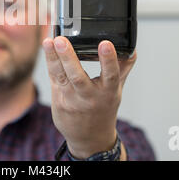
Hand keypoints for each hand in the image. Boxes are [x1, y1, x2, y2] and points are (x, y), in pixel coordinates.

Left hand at [42, 36, 136, 158]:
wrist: (90, 138)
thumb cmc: (104, 108)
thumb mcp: (117, 90)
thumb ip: (122, 68)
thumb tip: (131, 48)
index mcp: (108, 92)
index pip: (111, 75)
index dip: (109, 60)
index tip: (105, 44)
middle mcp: (89, 97)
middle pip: (78, 76)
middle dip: (69, 58)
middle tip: (61, 41)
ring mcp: (71, 100)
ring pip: (61, 76)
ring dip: (54, 58)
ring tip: (49, 41)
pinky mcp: (58, 100)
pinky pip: (54, 77)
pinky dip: (50, 62)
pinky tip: (47, 47)